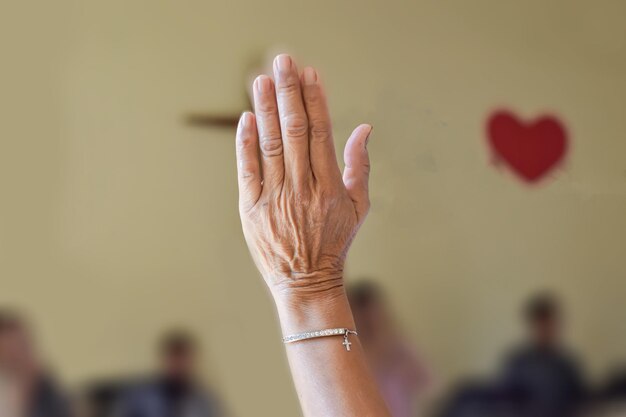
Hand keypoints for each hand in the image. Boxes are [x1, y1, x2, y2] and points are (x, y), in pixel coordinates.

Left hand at [235, 54, 371, 307]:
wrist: (306, 283)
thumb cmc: (335, 243)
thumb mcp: (359, 207)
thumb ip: (360, 166)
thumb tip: (364, 128)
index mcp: (329, 186)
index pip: (320, 132)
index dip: (315, 100)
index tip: (310, 74)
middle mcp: (301, 188)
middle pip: (294, 130)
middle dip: (288, 92)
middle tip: (282, 61)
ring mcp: (273, 198)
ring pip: (270, 144)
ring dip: (266, 109)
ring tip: (262, 80)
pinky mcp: (250, 209)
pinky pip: (247, 170)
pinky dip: (245, 143)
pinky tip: (247, 118)